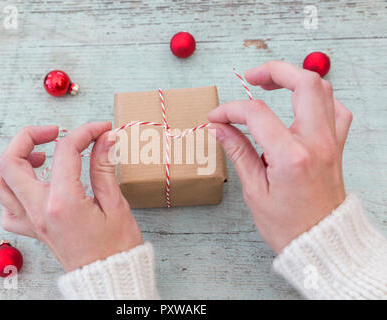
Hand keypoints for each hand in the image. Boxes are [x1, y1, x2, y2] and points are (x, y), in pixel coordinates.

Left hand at [0, 122, 142, 271]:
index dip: (85, 132)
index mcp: (63, 202)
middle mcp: (39, 211)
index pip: (65, 151)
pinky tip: (34, 187)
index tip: (101, 130)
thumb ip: (103, 167)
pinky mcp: (33, 231)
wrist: (109, 278)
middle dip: (29, 136)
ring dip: (15, 163)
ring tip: (41, 157)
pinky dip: (14, 192)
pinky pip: (7, 210)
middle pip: (10, 161)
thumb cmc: (117, 247)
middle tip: (55, 132)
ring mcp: (32, 222)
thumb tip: (104, 138)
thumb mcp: (115, 204)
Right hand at [208, 61, 351, 253]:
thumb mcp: (255, 191)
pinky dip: (317, 99)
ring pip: (324, 90)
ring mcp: (331, 142)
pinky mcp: (337, 146)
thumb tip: (220, 128)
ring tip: (272, 85)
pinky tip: (300, 106)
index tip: (216, 117)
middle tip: (251, 77)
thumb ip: (238, 152)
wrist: (321, 243)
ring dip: (296, 80)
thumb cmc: (288, 225)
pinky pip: (336, 110)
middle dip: (274, 70)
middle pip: (304, 83)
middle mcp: (316, 142)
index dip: (231, 110)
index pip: (256, 114)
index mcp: (291, 156)